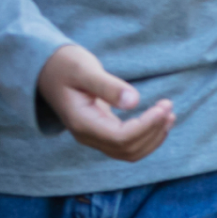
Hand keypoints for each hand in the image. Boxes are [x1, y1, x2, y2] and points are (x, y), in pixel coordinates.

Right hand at [39, 44, 173, 161]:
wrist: (47, 70)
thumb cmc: (64, 65)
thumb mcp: (84, 69)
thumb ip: (107, 86)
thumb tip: (134, 101)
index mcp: (82, 123)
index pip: (121, 138)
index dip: (146, 126)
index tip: (163, 106)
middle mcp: (87, 136)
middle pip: (127, 149)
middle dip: (153, 132)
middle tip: (168, 106)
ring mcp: (94, 137)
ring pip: (129, 152)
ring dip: (153, 137)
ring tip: (169, 114)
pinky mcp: (102, 132)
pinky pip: (127, 144)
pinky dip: (147, 136)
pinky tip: (160, 119)